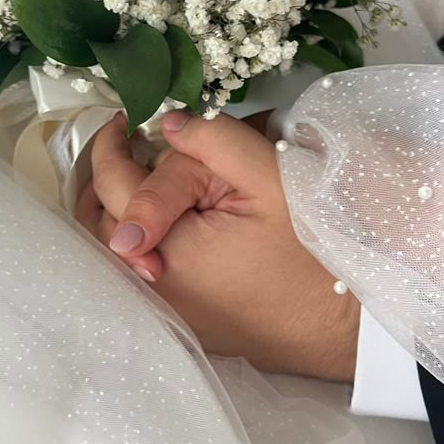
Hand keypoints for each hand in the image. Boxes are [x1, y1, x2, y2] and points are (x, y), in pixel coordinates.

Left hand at [76, 111, 359, 381]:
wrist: (345, 323)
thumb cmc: (313, 250)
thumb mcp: (268, 177)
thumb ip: (211, 141)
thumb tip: (165, 125)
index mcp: (165, 251)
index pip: (113, 186)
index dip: (111, 144)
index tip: (124, 120)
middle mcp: (152, 291)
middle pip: (97, 223)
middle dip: (105, 178)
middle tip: (127, 145)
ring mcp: (166, 314)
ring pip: (112, 254)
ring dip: (115, 211)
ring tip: (140, 178)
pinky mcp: (183, 324)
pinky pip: (137, 277)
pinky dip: (137, 242)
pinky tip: (163, 221)